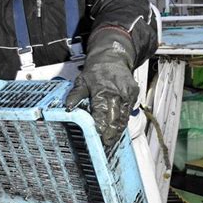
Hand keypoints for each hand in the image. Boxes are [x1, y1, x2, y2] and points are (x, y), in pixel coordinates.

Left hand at [66, 28, 138, 146]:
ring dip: (117, 131)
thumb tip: (68, 106)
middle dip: (109, 134)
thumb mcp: (82, 80)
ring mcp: (127, 95)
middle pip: (114, 119)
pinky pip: (128, 113)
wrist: (113, 57)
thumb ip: (76, 94)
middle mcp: (117, 94)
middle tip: (104, 145)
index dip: (100, 127)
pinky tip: (117, 131)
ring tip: (111, 142)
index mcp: (102, 90)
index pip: (101, 113)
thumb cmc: (96, 70)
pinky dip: (123, 123)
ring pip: (123, 118)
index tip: (97, 137)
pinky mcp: (133, 96)